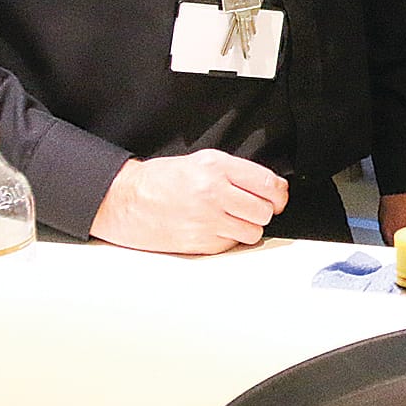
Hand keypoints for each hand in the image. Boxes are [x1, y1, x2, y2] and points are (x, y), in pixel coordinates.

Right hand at [89, 150, 288, 254]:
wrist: (125, 200)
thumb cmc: (161, 179)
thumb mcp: (201, 160)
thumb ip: (236, 172)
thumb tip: (269, 188)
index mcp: (216, 168)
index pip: (268, 184)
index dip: (280, 194)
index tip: (279, 198)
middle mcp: (214, 193)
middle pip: (265, 211)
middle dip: (264, 211)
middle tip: (253, 208)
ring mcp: (206, 221)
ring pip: (253, 232)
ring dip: (248, 227)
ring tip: (232, 218)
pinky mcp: (198, 243)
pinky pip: (232, 245)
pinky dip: (229, 239)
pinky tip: (215, 227)